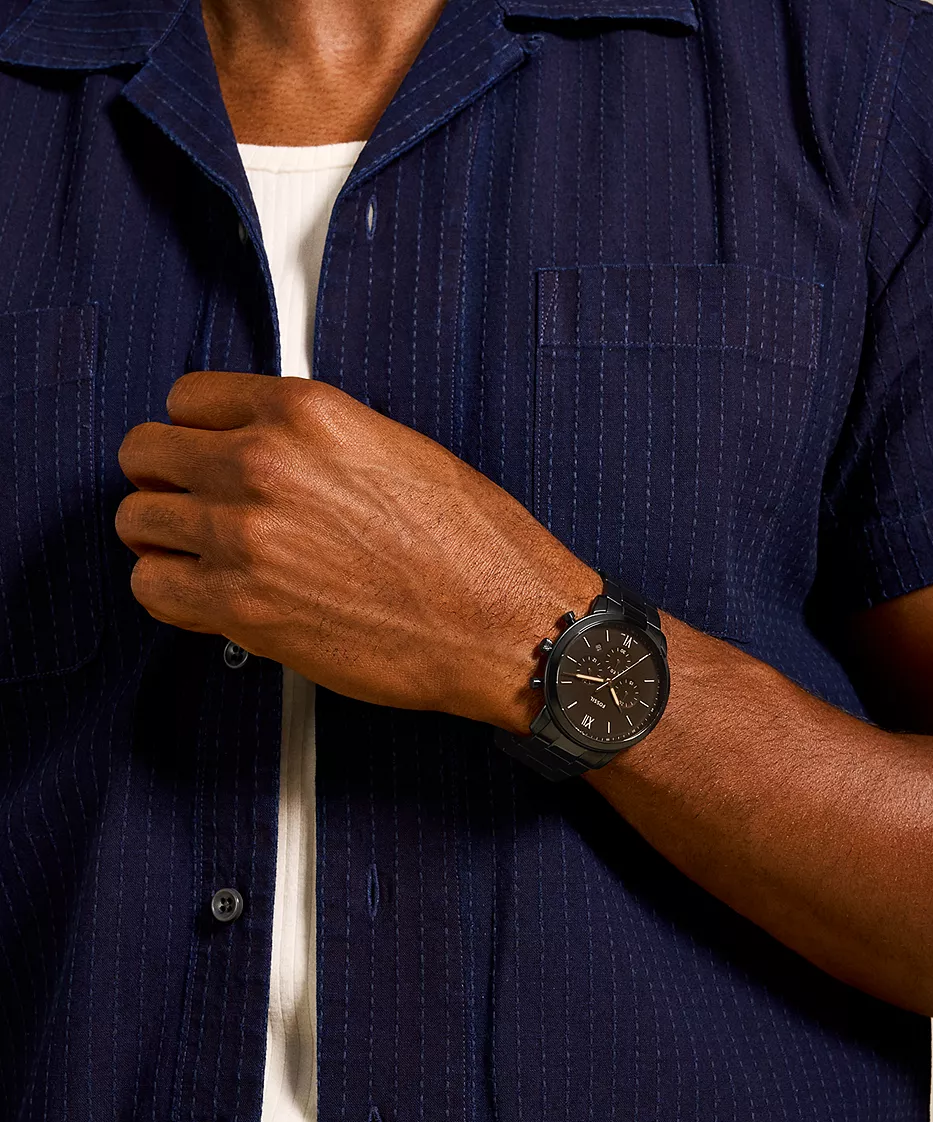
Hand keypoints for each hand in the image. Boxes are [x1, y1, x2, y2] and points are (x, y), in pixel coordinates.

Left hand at [115, 372, 598, 728]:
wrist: (505, 624)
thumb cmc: (474, 546)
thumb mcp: (399, 450)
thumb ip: (316, 440)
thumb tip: (267, 445)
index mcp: (307, 414)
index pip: (188, 397)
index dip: (194, 429)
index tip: (202, 451)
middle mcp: (264, 464)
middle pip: (145, 451)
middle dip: (165, 477)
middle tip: (190, 501)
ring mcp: (245, 537)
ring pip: (137, 520)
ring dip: (163, 536)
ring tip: (199, 553)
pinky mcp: (241, 609)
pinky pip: (152, 588)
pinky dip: (169, 591)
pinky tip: (205, 594)